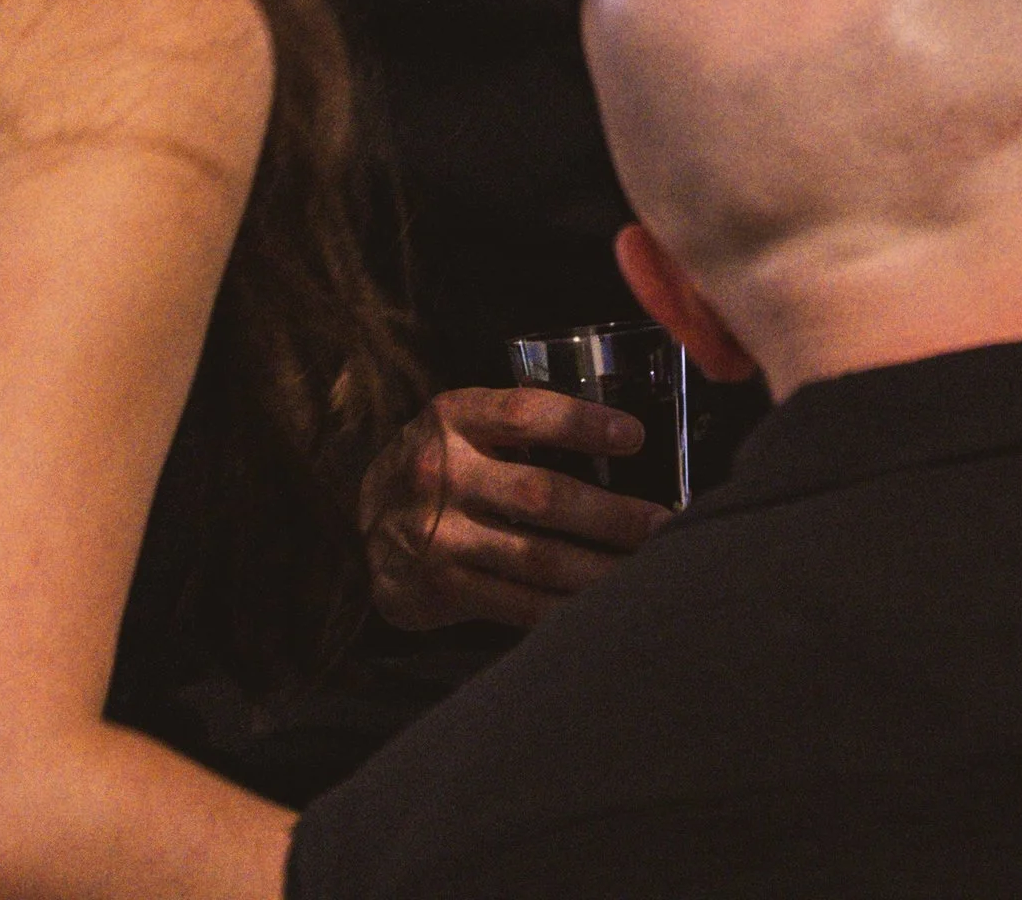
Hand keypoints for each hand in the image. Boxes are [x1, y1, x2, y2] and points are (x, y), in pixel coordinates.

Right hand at [364, 386, 672, 631]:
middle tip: (662, 523)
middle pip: (541, 495)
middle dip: (611, 514)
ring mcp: (440, 535)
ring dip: (600, 567)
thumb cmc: (437, 464)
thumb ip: (517, 428)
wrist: (359, 527)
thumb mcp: (461, 425)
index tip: (634, 436)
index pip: (524, 415)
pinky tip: (604, 606)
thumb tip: (619, 441)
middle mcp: (442, 474)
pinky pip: (517, 603)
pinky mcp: (442, 586)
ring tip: (648, 569)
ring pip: (537, 556)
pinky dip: (566, 607)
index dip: (581, 424)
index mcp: (453, 418)